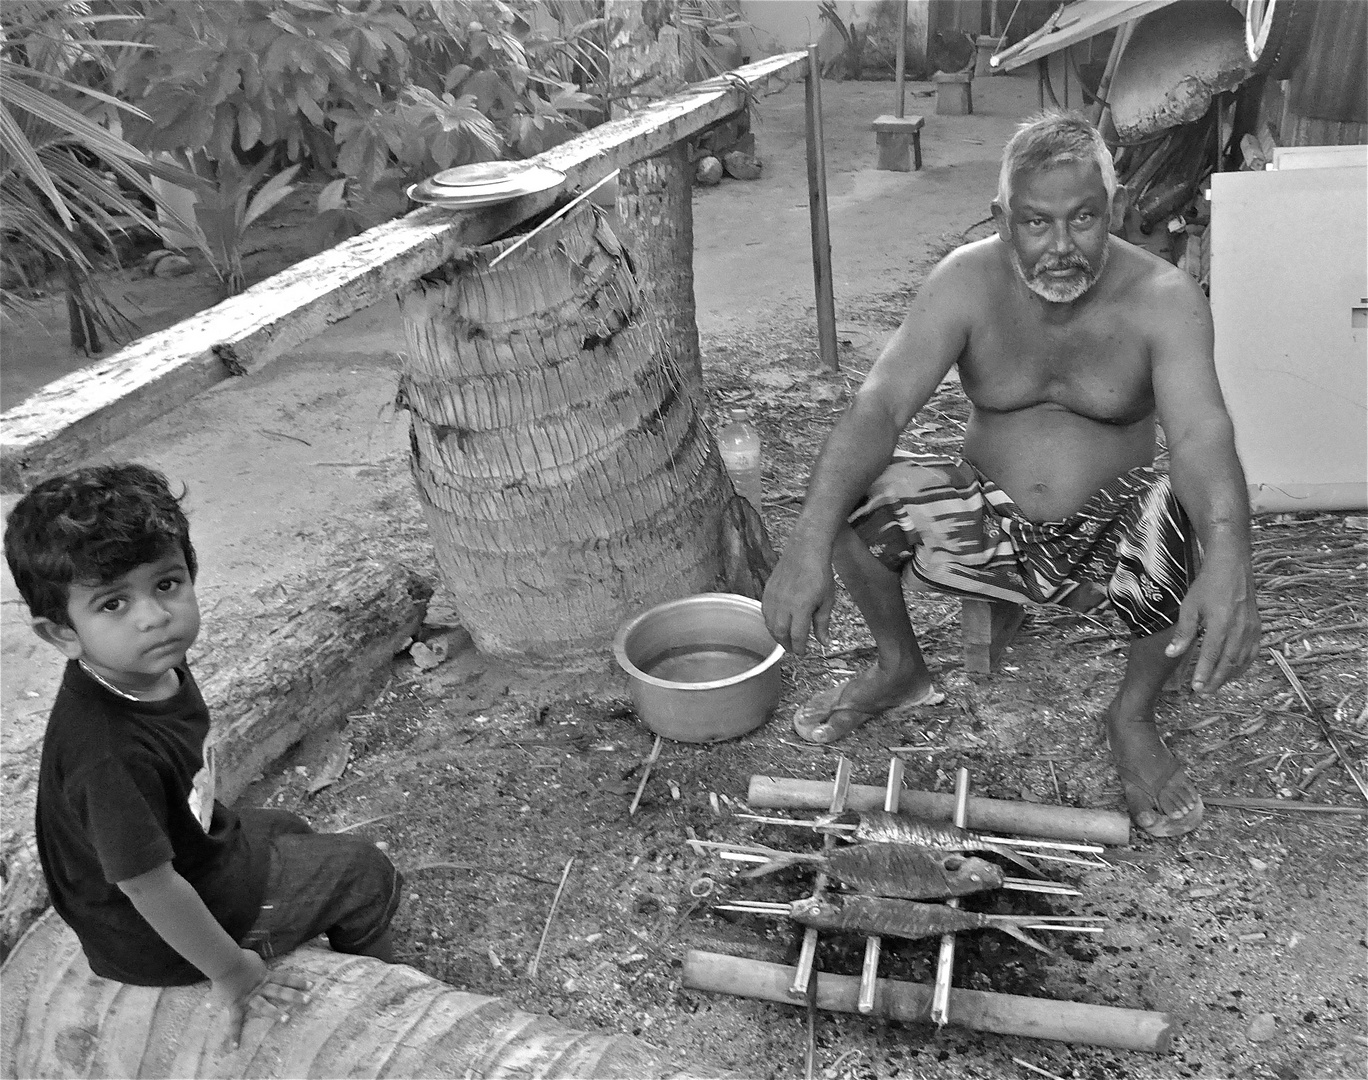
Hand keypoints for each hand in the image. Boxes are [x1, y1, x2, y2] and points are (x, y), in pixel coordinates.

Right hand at [210, 948, 311, 1052]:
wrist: (225, 962)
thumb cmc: (239, 957)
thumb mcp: (254, 959)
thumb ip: (258, 965)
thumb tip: (258, 965)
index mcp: (265, 975)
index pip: (285, 978)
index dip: (298, 981)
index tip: (311, 985)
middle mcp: (261, 987)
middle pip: (281, 991)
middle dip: (295, 996)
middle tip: (308, 1000)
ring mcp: (249, 997)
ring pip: (265, 1005)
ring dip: (275, 1013)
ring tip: (286, 1020)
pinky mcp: (236, 1004)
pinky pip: (235, 1021)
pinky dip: (234, 1034)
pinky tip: (235, 1046)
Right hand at [762, 540, 835, 655]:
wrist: (806, 550)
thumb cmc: (820, 573)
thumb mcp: (827, 600)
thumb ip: (823, 623)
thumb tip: (824, 642)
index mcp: (801, 607)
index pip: (797, 636)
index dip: (799, 648)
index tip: (803, 652)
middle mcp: (784, 604)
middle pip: (780, 633)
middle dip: (786, 644)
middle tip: (793, 649)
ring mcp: (773, 597)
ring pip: (770, 624)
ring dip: (777, 635)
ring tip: (785, 639)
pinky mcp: (767, 590)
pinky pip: (765, 612)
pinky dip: (770, 622)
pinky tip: (777, 623)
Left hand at [1165, 550, 1259, 694]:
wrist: (1232, 566)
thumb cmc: (1207, 585)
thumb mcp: (1189, 607)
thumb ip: (1183, 633)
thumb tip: (1171, 654)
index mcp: (1220, 623)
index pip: (1211, 655)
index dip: (1204, 673)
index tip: (1196, 688)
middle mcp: (1239, 629)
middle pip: (1228, 662)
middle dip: (1216, 680)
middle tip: (1203, 693)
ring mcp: (1251, 629)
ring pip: (1242, 660)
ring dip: (1228, 676)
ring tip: (1215, 686)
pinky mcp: (1258, 628)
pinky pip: (1253, 653)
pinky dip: (1243, 666)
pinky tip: (1233, 672)